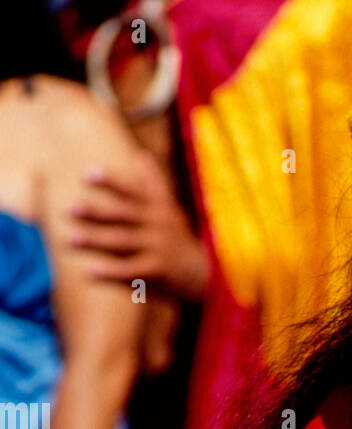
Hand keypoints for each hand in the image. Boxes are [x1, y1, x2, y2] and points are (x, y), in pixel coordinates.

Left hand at [67, 152, 208, 300]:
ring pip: (121, 241)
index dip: (112, 182)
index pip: (133, 191)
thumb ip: (154, 184)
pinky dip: (110, 271)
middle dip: (94, 211)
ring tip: (69, 239)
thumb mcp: (171, 209)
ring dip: (94, 240)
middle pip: (121, 215)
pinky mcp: (159, 270)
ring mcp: (158, 247)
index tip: (88, 174)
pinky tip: (89, 270)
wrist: (207, 273)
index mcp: (157, 209)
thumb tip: (143, 155)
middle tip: (68, 209)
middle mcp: (157, 225)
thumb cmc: (181, 240)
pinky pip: (130, 269)